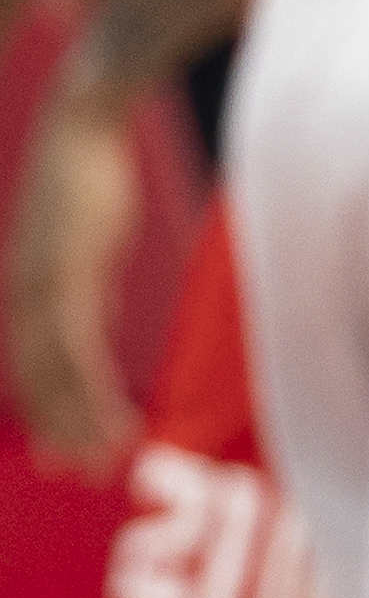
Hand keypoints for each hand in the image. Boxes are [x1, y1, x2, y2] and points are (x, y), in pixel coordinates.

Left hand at [5, 91, 143, 468]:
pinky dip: (91, 387)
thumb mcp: (88, 241)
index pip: (36, 367)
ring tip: (104, 459)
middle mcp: (27, 297)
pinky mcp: (66, 276)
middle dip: (62, 430)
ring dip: (81, 422)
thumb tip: (97, 319)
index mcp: (30, 290)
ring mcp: (42, 288)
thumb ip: (87, 285)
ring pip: (57, 376)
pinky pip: (77, 347)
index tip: (65, 452)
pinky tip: (112, 413)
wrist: (84, 123)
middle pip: (41, 381)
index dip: (50, 412)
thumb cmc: (91, 172)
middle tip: (83, 474)